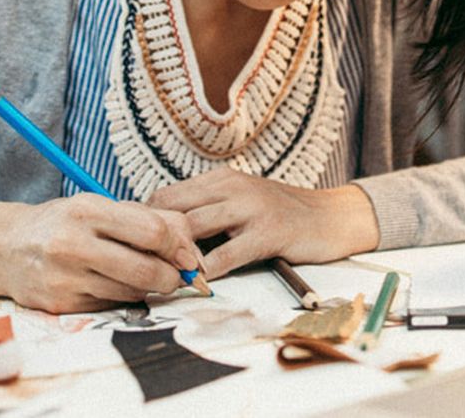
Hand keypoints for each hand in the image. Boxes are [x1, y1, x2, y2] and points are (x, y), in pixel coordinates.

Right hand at [0, 196, 204, 312]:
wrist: (5, 247)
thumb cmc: (66, 222)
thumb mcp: (103, 206)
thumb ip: (151, 218)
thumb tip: (192, 247)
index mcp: (88, 210)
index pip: (152, 232)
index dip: (178, 246)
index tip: (187, 255)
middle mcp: (72, 244)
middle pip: (146, 269)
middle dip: (172, 276)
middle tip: (177, 275)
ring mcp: (64, 278)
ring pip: (132, 292)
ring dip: (150, 288)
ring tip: (147, 275)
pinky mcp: (59, 305)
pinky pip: (110, 305)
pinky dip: (123, 297)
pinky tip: (114, 283)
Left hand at [147, 168, 379, 279]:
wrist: (330, 217)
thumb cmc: (281, 213)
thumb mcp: (242, 201)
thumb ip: (209, 210)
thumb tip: (163, 232)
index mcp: (221, 178)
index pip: (166, 195)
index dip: (145, 222)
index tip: (133, 246)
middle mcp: (232, 187)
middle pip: (172, 210)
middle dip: (152, 240)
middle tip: (138, 266)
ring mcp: (251, 208)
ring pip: (193, 228)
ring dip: (174, 256)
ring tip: (161, 278)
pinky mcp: (268, 232)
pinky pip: (226, 256)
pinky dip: (207, 273)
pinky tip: (199, 285)